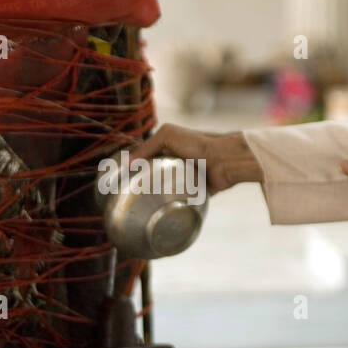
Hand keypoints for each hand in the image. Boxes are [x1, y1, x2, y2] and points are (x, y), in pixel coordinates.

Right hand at [126, 123, 261, 194]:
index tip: (122, 178)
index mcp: (169, 148)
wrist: (224, 160)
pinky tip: (163, 211)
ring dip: (160, 195)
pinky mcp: (196, 191)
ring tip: (144, 206)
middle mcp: (177, 162)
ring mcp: (187, 177)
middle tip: (132, 195)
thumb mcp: (167, 137)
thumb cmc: (197, 144)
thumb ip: (146, 147)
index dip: (135, 166)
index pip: (147, 157)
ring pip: (167, 189)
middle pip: (155, 175)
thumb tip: (125, 163)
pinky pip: (182, 199)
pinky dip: (175, 204)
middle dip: (145, 184)